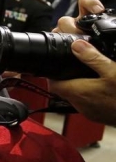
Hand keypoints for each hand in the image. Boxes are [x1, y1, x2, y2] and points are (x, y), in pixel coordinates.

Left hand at [50, 0, 115, 124]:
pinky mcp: (100, 115)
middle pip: (64, 90)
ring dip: (78, 85)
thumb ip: (93, 58)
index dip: (52, 73)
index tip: (56, 63)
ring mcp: (90, 112)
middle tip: (72, 63)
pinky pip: (89, 102)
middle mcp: (81, 105)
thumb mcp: (113, 71)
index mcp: (79, 92)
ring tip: (86, 72)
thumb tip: (77, 45)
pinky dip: (90, 93)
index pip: (53, 84)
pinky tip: (101, 85)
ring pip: (76, 96)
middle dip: (65, 77)